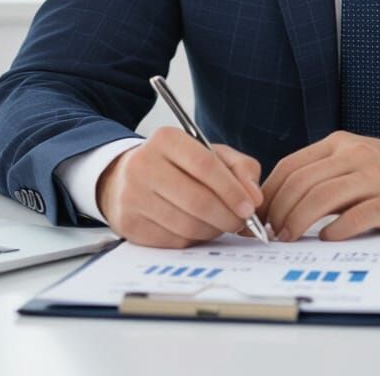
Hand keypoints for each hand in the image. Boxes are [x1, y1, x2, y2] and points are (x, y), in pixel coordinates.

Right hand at [96, 127, 263, 247]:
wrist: (125, 177)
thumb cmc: (177, 165)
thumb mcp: (211, 153)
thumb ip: (240, 168)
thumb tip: (254, 198)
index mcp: (166, 139)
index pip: (205, 165)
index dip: (231, 190)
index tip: (250, 207)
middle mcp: (143, 165)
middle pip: (196, 199)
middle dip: (226, 216)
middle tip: (241, 222)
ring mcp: (132, 196)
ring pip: (185, 225)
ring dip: (213, 230)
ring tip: (222, 224)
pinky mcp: (128, 224)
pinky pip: (172, 241)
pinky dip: (194, 240)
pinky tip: (199, 229)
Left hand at [260, 131, 379, 241]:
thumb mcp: (354, 160)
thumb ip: (323, 174)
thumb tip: (281, 202)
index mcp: (340, 144)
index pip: (291, 166)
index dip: (269, 193)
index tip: (260, 216)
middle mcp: (354, 155)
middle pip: (302, 182)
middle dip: (279, 211)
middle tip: (271, 233)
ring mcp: (374, 177)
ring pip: (322, 197)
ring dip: (298, 221)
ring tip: (289, 238)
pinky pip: (356, 215)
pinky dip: (336, 229)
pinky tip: (327, 237)